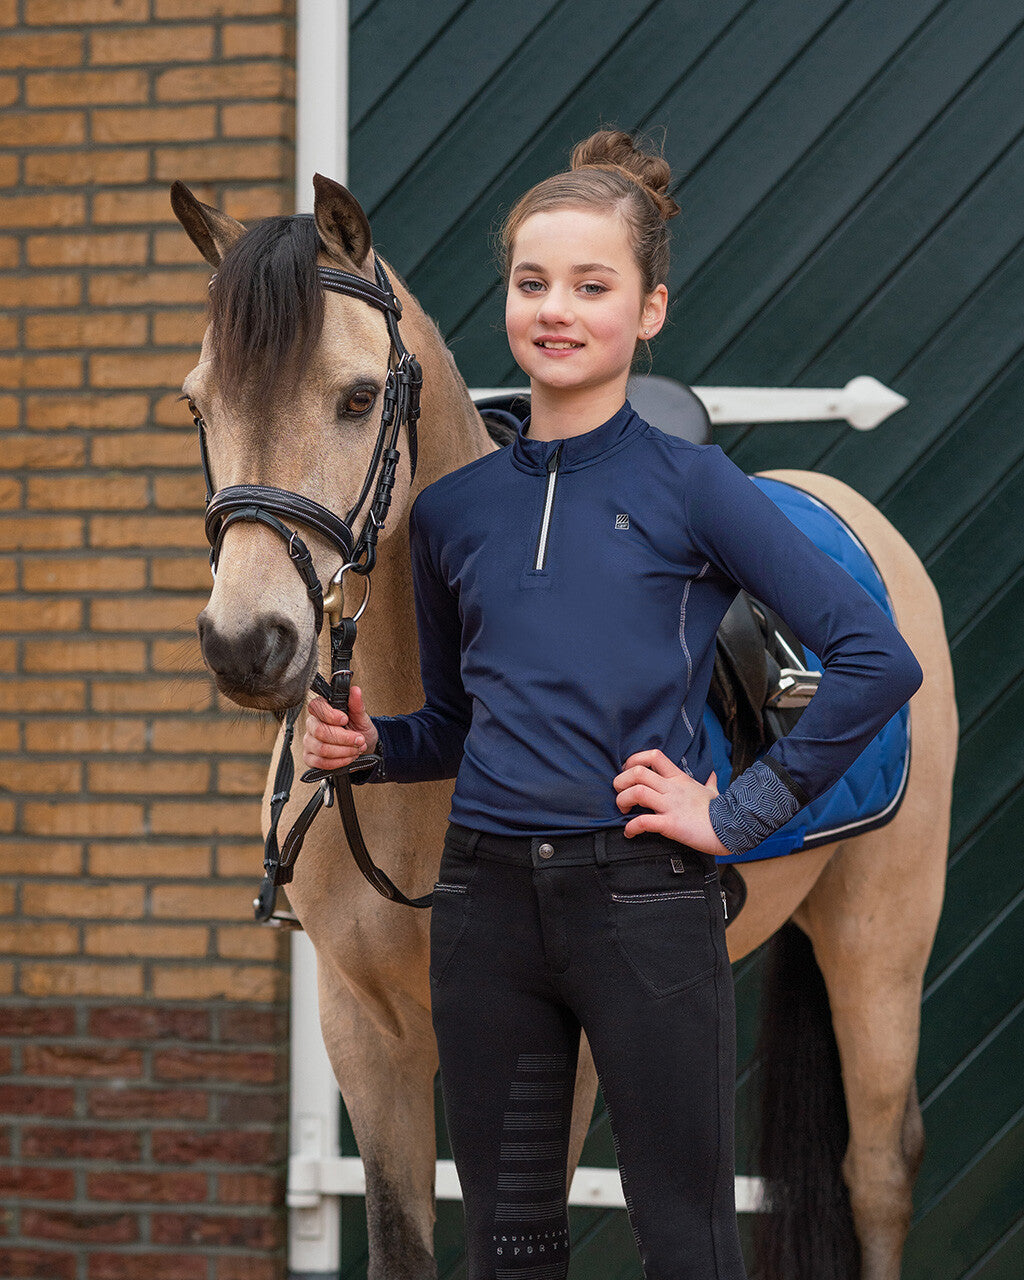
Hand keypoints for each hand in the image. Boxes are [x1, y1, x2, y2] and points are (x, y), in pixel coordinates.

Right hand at [302, 685, 377, 771]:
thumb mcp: (362, 716)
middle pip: (320, 731)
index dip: (331, 715)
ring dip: (344, 751)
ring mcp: (309, 741)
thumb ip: (357, 704)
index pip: (316, 707)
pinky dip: (339, 762)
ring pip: (321, 748)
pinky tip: (348, 757)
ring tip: (356, 749)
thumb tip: (355, 690)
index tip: (345, 720)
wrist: (362, 746)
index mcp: (321, 710)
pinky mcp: (310, 757)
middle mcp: (312, 724)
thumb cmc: (359, 729)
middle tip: (359, 740)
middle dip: (344, 738)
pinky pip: (320, 762)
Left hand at [612, 748, 729, 856]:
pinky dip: (631, 827)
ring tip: (623, 811)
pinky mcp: (671, 824)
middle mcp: (672, 788)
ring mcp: (671, 805)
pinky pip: (644, 822)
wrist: (732, 828)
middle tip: (620, 793)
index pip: (654, 756)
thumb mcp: (713, 792)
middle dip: (621, 781)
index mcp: (679, 778)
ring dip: (622, 800)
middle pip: (637, 772)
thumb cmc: (720, 811)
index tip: (627, 772)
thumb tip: (712, 775)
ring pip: (637, 792)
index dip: (634, 760)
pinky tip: (630, 833)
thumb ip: (709, 782)